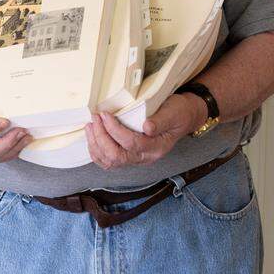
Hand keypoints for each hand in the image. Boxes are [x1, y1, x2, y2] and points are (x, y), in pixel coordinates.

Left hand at [86, 94, 205, 169]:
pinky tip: (93, 136)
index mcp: (157, 147)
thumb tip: (146, 127)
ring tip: (91, 125)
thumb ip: (160, 121)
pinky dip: (97, 150)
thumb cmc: (177, 112)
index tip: (105, 114)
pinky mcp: (129, 156)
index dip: (114, 129)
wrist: (182, 117)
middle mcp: (146, 157)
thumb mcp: (173, 112)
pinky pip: (108, 161)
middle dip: (101, 137)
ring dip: (96, 144)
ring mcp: (136, 159)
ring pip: (110, 161)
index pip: (131, 143)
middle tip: (95, 118)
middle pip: (117, 157)